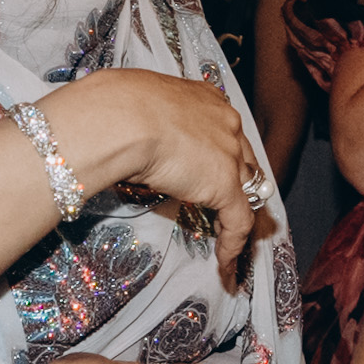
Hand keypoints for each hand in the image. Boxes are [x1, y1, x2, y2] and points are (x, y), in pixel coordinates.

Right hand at [54, 68, 277, 286]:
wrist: (120, 119)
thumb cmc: (115, 106)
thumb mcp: (138, 106)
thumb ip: (149, 122)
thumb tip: (132, 135)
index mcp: (207, 100)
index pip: (225, 133)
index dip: (222, 156)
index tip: (210, 172)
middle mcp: (226, 123)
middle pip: (243, 160)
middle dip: (238, 184)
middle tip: (224, 208)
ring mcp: (229, 155)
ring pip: (247, 192)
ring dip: (236, 216)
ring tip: (226, 238)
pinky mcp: (225, 186)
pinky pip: (238, 222)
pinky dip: (233, 244)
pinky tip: (225, 262)